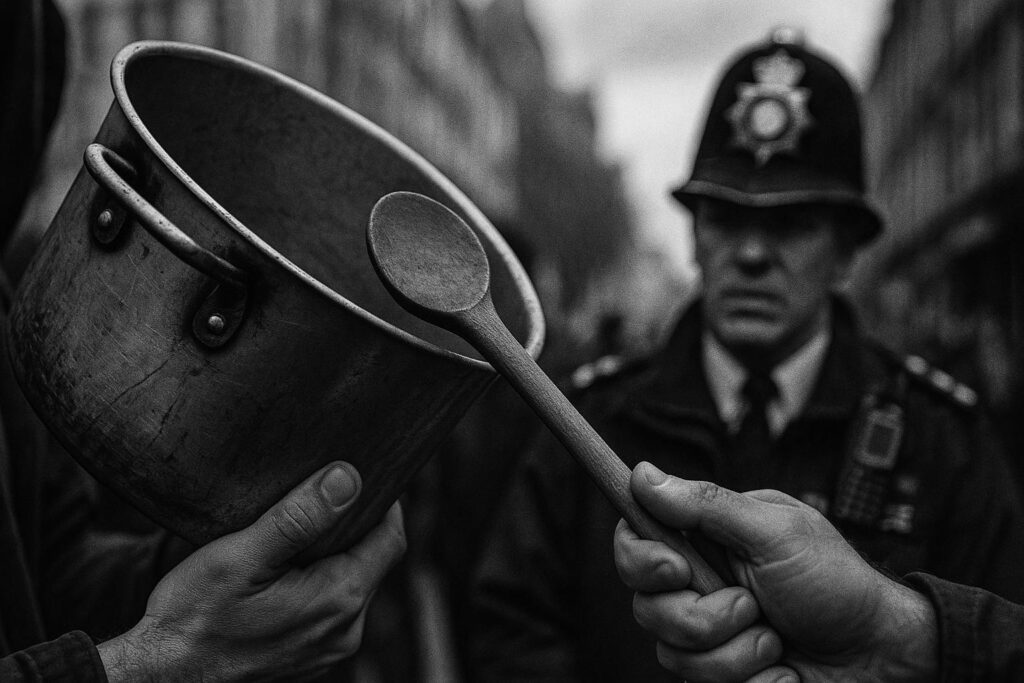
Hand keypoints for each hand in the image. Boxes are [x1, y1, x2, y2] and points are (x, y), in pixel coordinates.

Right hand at [98, 461, 405, 680]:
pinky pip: (332, 608)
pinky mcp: (310, 657)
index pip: (392, 539)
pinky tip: (289, 567)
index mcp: (340, 598)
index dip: (385, 503)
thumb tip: (348, 477)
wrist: (160, 679)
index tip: (364, 474)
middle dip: (358, 526)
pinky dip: (321, 581)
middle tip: (328, 492)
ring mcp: (329, 649)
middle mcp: (346, 630)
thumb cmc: (193, 617)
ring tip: (305, 527)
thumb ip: (300, 517)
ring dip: (338, 554)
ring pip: (354, 584)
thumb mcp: (243, 555)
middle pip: (375, 561)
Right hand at [613, 462, 937, 682]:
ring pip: (675, 656)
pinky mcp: (725, 674)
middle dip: (702, 619)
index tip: (675, 569)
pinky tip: (783, 670)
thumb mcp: (777, 533)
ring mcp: (711, 634)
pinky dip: (756, 681)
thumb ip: (707, 506)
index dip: (640, 560)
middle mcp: (700, 586)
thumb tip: (643, 474)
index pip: (635, 542)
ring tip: (777, 641)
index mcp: (705, 541)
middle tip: (752, 607)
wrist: (881, 655)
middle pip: (647, 608)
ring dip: (737, 653)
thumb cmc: (838, 584)